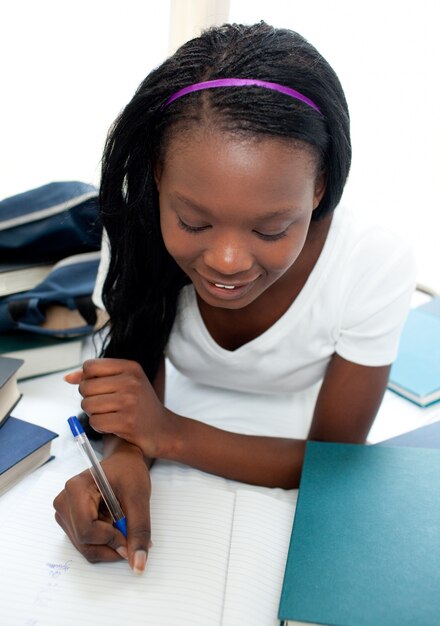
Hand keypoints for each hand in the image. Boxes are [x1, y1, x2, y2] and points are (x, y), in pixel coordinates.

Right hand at [53, 441, 151, 573]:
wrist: (124, 462)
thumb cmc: (129, 472)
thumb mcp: (139, 498)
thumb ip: (139, 531)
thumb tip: (138, 565)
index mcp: (76, 488)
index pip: (86, 529)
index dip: (110, 539)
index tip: (129, 536)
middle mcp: (63, 502)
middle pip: (84, 542)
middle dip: (111, 545)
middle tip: (131, 534)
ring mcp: (64, 513)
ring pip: (85, 547)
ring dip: (108, 545)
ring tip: (121, 523)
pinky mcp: (69, 521)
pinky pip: (85, 544)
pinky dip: (104, 543)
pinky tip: (113, 525)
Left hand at [64, 358, 174, 457]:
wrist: (163, 429)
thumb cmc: (139, 404)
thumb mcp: (124, 382)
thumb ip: (96, 377)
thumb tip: (67, 378)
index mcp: (131, 367)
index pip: (90, 366)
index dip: (87, 379)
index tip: (99, 388)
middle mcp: (131, 381)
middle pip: (85, 387)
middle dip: (88, 398)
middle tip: (104, 405)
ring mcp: (130, 402)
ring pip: (87, 405)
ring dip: (93, 414)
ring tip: (108, 414)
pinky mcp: (127, 422)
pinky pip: (95, 422)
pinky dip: (99, 426)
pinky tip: (113, 425)